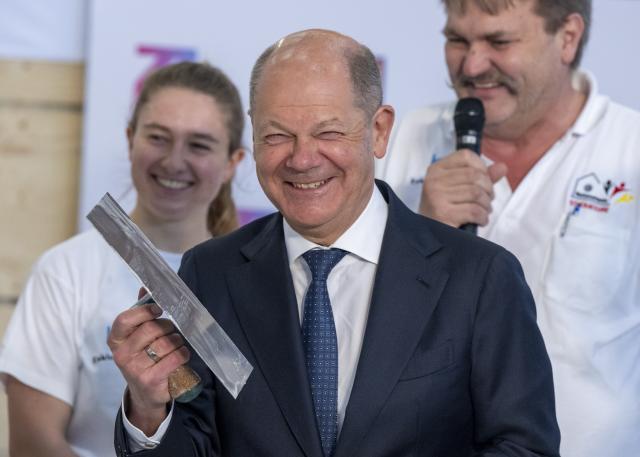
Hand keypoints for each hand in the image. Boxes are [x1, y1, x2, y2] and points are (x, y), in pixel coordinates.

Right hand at [108, 288, 190, 434]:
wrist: (145, 394)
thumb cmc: (143, 358)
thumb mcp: (137, 336)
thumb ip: (140, 313)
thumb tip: (145, 289)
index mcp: (116, 341)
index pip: (125, 320)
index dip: (144, 311)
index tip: (158, 309)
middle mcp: (122, 356)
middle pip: (151, 329)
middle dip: (168, 327)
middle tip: (172, 331)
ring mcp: (135, 370)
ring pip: (167, 343)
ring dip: (178, 341)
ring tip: (176, 345)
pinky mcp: (151, 382)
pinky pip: (175, 358)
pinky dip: (183, 354)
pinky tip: (180, 356)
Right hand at [418, 149, 506, 227]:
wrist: (429, 233)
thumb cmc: (445, 209)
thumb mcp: (459, 188)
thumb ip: (481, 176)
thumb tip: (502, 167)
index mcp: (436, 169)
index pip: (466, 156)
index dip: (481, 167)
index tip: (484, 180)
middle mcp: (434, 180)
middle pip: (474, 175)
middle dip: (488, 189)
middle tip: (487, 200)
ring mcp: (437, 197)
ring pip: (476, 193)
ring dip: (486, 205)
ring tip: (484, 210)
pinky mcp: (443, 213)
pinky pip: (474, 210)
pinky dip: (483, 217)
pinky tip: (480, 220)